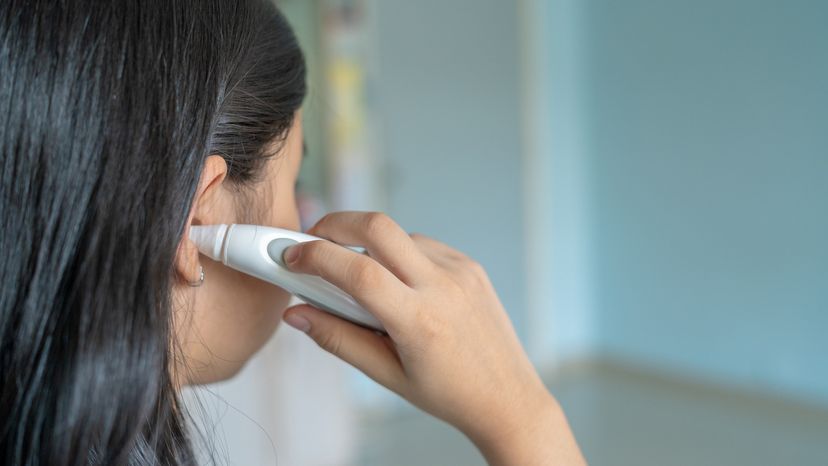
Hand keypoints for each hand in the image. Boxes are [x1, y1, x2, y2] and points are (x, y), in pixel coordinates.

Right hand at [281, 212, 584, 464]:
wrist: (508, 398)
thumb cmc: (447, 393)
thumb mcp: (386, 374)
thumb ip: (337, 339)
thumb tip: (294, 313)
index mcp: (418, 321)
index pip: (357, 272)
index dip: (315, 257)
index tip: (289, 257)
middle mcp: (443, 287)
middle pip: (378, 226)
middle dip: (336, 222)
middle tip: (313, 240)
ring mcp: (461, 271)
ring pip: (400, 235)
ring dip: (370, 245)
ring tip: (361, 281)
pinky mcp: (471, 265)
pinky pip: (424, 245)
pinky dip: (400, 255)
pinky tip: (398, 283)